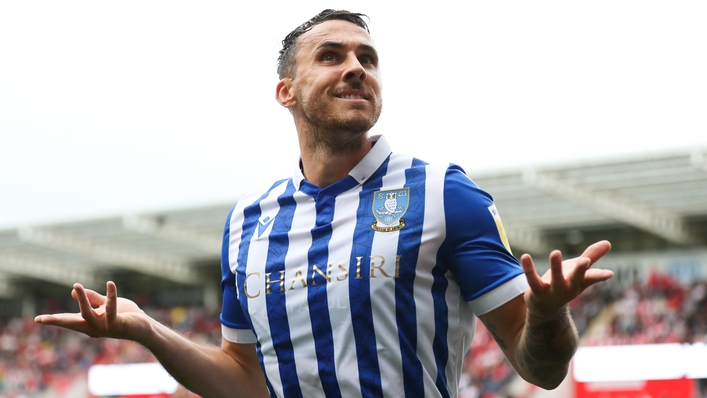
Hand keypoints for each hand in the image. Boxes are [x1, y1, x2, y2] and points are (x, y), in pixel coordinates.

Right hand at [34, 281, 148, 339]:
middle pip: (71, 324)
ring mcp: (104, 327)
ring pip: (87, 314)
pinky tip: (110, 283)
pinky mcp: (117, 323)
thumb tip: (74, 291)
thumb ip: (92, 299)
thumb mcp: (105, 305)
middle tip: (40, 319)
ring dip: (82, 300)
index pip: (68, 320)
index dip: (54, 320)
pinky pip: (111, 308)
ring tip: (75, 285)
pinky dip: (111, 295)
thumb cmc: (125, 316)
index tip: (37, 319)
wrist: (144, 326)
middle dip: (56, 321)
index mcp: (89, 323)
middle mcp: (94, 327)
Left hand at [521, 240, 612, 320]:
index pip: (592, 278)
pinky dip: (529, 269)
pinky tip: (525, 256)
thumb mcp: (578, 270)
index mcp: (580, 282)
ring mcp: (553, 291)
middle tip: (585, 260)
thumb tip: (608, 242)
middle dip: (580, 270)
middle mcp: (568, 288)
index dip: (600, 276)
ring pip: (555, 279)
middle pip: (576, 279)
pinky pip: (532, 280)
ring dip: (556, 267)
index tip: (609, 274)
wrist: (545, 308)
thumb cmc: (565, 283)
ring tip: (556, 252)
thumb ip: (591, 256)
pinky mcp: (537, 291)